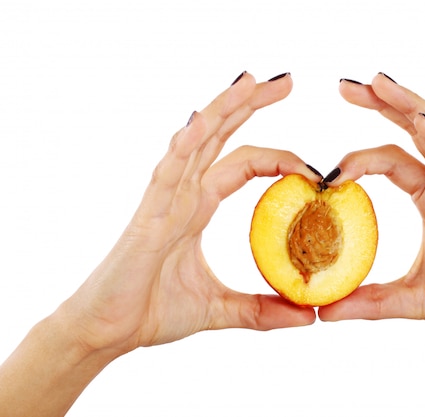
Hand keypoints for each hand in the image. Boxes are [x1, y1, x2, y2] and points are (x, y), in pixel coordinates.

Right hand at [59, 72, 316, 356]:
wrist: (108, 332)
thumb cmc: (153, 312)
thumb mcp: (221, 309)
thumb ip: (263, 311)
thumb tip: (310, 316)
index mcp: (199, 206)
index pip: (244, 164)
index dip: (278, 157)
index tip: (314, 167)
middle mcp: (184, 193)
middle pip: (222, 136)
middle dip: (250, 104)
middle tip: (285, 80)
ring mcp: (164, 199)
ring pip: (196, 141)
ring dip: (223, 109)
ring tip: (251, 81)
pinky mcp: (148, 214)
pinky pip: (168, 171)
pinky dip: (185, 145)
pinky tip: (203, 124)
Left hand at [318, 74, 424, 340]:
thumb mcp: (413, 297)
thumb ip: (370, 301)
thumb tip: (323, 312)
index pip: (390, 159)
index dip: (357, 159)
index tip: (324, 173)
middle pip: (414, 130)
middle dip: (381, 105)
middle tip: (344, 85)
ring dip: (411, 107)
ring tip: (378, 84)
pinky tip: (422, 124)